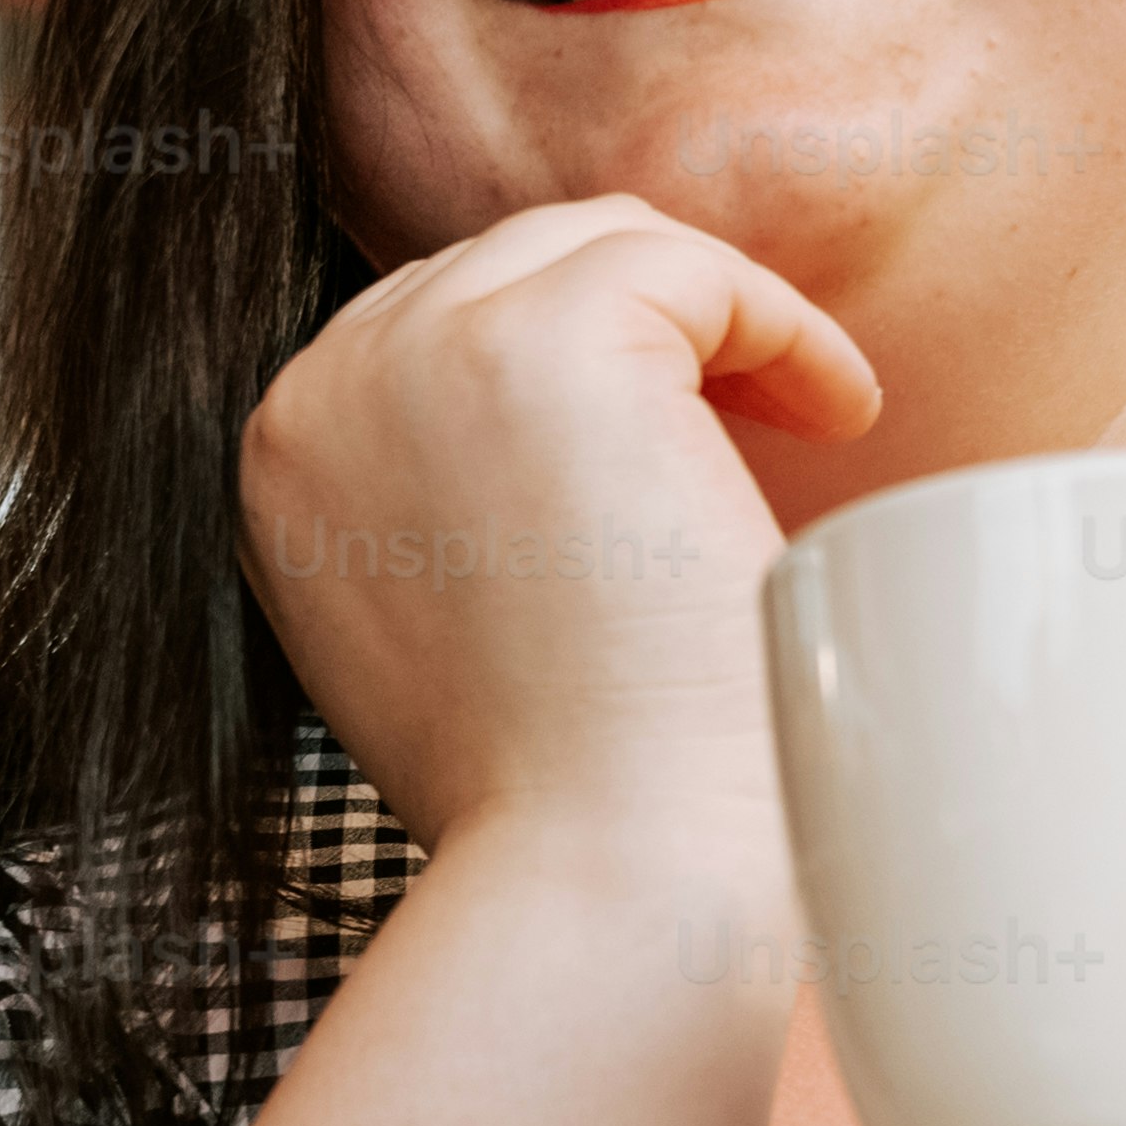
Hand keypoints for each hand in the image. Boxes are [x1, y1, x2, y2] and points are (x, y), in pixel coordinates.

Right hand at [238, 198, 881, 876]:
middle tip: (761, 427)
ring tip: (809, 420)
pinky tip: (837, 417)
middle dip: (650, 327)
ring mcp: (418, 354)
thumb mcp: (454, 639)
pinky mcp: (543, 344)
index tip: (682, 445)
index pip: (438, 329)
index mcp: (288, 467)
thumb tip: (571, 447)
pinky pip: (691, 270)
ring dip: (718, 319)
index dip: (583, 365)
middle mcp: (323, 392)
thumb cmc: (565, 810)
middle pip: (514, 265)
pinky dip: (781, 329)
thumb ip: (459, 515)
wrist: (602, 878)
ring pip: (601, 247)